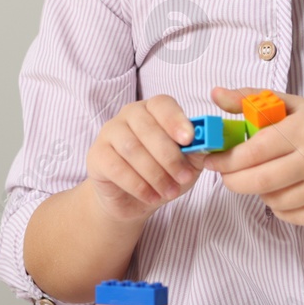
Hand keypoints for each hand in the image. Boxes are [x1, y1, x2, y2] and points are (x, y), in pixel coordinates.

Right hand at [85, 95, 208, 222]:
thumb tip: (207, 143)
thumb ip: (197, 151)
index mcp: (153, 109)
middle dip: (169, 156)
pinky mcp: (96, 155)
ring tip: (169, 192)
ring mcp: (109, 132)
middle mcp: (129, 114)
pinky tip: (151, 197)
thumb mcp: (187, 164)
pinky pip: (116, 167)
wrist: (133, 200)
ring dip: (155, 174)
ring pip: (132, 148)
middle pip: (147, 127)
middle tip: (184, 178)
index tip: (189, 139)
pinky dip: (137, 185)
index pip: (162, 104)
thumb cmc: (163, 174)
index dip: (175, 120)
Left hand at [201, 87, 303, 225]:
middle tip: (225, 176)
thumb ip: (250, 100)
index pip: (254, 150)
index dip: (225, 160)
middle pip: (259, 180)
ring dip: (259, 192)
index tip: (209, 161)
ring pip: (272, 200)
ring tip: (266, 176)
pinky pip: (289, 216)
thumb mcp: (291, 105)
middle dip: (233, 180)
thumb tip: (215, 94)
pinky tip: (285, 190)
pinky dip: (278, 206)